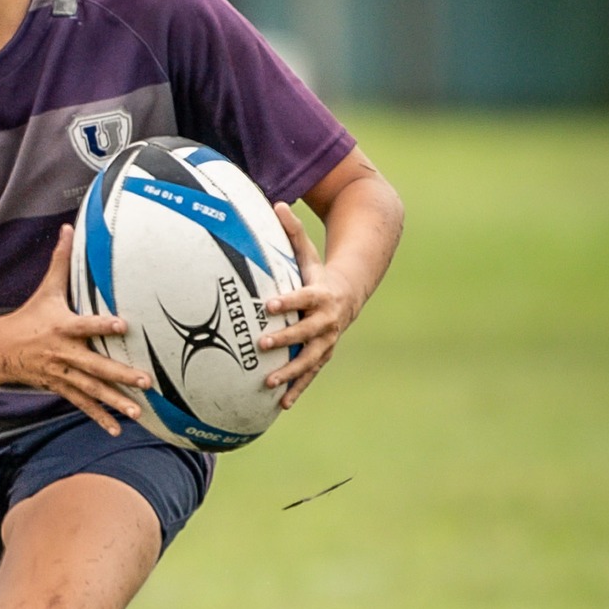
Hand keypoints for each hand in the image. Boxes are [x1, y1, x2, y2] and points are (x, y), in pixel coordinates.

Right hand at [0, 227, 150, 436]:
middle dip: (120, 375)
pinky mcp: (62, 387)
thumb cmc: (30, 316)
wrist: (1, 350)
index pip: (85, 325)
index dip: (103, 324)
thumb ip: (60, 261)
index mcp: (63, 327)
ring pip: (92, 390)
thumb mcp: (46, 289)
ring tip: (137, 410)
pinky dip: (99, 417)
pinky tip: (117, 428)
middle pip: (95, 365)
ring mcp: (63, 373)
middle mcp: (64, 353)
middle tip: (145, 381)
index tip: (124, 324)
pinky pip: (83, 404)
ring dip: (114, 401)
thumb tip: (68, 227)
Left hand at [259, 202, 363, 407]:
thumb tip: (276, 202)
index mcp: (319, 293)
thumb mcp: (306, 252)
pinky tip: (281, 405)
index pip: (303, 296)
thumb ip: (291, 232)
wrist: (346, 295)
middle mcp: (325, 320)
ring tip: (267, 384)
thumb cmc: (316, 273)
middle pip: (305, 331)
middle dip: (285, 338)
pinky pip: (310, 374)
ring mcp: (325, 340)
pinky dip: (297, 389)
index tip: (267, 305)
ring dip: (289, 373)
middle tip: (261, 344)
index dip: (287, 300)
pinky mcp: (321, 355)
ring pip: (308, 359)